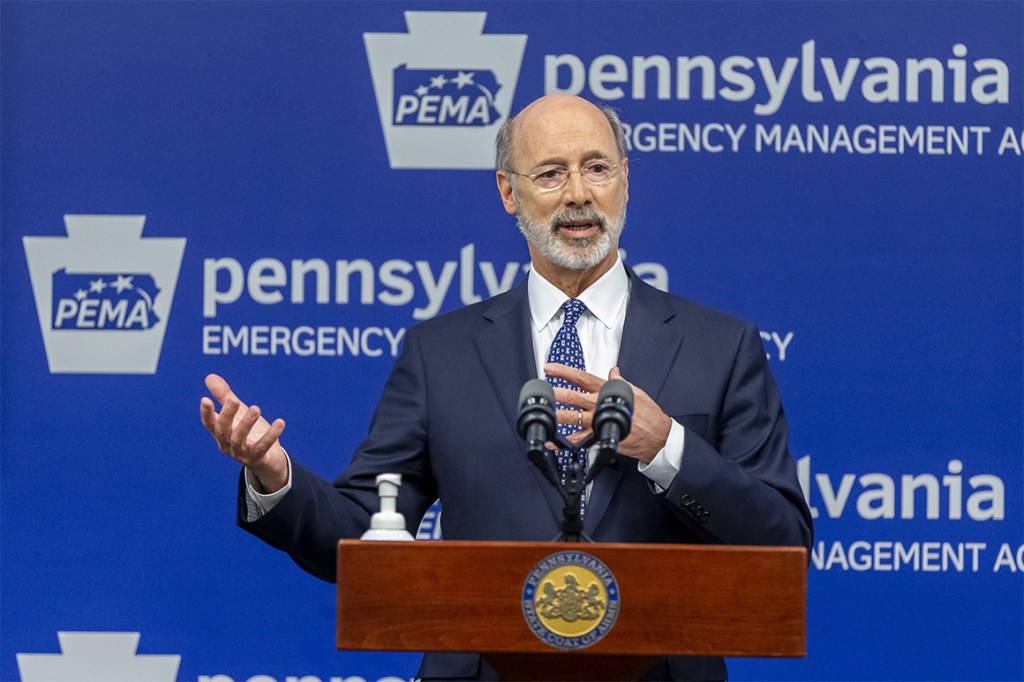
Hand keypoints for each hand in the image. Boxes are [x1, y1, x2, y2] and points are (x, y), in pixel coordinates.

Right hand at [199, 373, 288, 492]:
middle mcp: (228, 444)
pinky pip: (262, 447)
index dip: (206, 413)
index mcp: (221, 433)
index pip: (209, 423)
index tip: (205, 399)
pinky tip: (280, 422)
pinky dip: (271, 435)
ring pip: (240, 439)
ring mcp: (241, 453)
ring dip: (247, 423)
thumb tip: (209, 376)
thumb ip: (224, 396)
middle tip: (234, 400)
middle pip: (223, 430)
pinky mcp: (257, 458)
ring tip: (256, 408)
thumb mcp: (238, 414)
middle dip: (227, 415)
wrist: (267, 460)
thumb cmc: (249, 433)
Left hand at [544, 363, 670, 463]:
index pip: (582, 377)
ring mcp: (598, 422)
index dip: (564, 372)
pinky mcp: (599, 437)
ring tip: (543, 413)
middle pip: (573, 396)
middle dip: (556, 392)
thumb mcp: (635, 392)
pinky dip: (564, 442)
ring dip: (556, 415)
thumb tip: (613, 371)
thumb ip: (620, 382)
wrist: (657, 437)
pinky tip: (552, 442)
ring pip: (573, 417)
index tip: (550, 368)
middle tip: (542, 390)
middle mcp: (600, 405)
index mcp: (607, 391)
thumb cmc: (648, 414)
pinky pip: (578, 440)